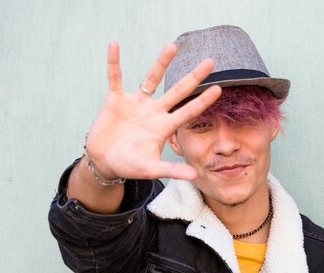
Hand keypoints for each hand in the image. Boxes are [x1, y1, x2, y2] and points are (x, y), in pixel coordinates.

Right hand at [84, 42, 221, 180]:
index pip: (189, 111)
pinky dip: (114, 63)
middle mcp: (154, 111)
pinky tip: (114, 46)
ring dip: (161, 63)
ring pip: (151, 79)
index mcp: (165, 126)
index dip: (203, 101)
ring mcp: (136, 103)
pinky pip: (114, 78)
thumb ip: (172, 170)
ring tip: (173, 46)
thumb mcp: (151, 169)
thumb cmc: (130, 165)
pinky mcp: (115, 100)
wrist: (105, 161)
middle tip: (211, 61)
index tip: (219, 88)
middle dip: (194, 77)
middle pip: (178, 90)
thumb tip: (195, 176)